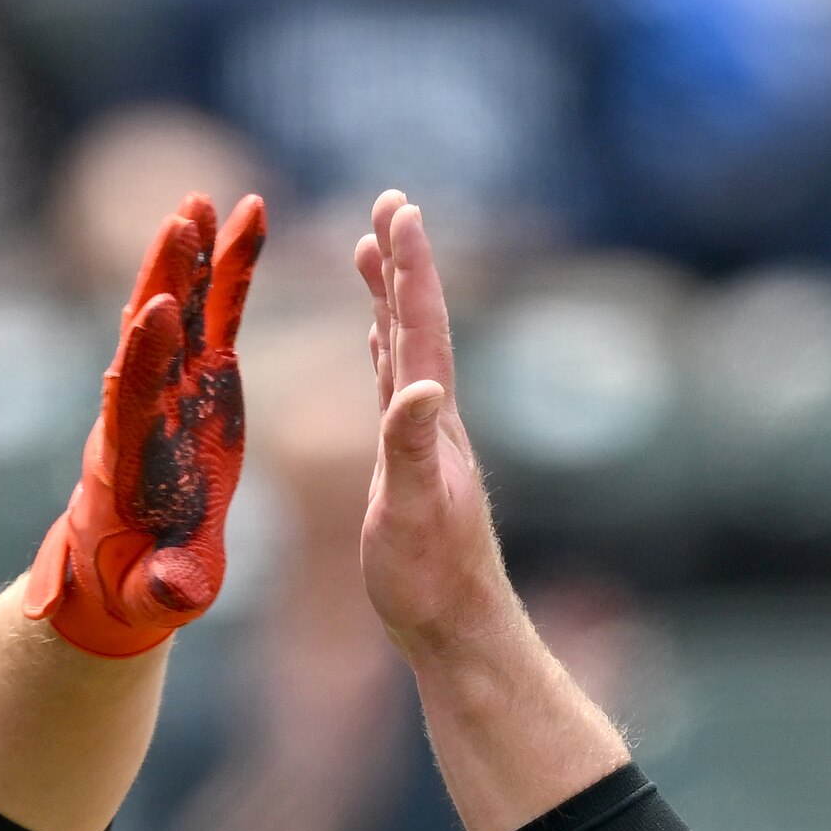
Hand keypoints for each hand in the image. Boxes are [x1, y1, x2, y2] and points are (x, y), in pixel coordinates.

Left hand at [23, 190, 263, 656]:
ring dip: (190, 256)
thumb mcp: (159, 597)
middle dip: (162, 280)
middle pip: (148, 335)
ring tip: (205, 199)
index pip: (135, 399)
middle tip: (179, 223)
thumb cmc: (142, 587)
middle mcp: (145, 410)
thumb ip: (169, 589)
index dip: (147, 356)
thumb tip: (174, 590)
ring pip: (178, 309)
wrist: (127, 567)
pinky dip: (230, 268)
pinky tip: (248, 217)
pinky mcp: (200, 378)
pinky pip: (217, 314)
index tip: (162, 311)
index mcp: (133, 459)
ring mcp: (172, 387)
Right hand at [356, 192, 512, 661]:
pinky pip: (394, 390)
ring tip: (375, 254)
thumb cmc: (429, 579)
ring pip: (403, 351)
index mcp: (432, 421)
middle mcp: (434, 420)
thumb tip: (421, 387)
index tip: (401, 209)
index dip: (412, 268)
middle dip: (402, 263)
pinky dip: (385, 355)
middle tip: (390, 204)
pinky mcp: (408, 465)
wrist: (456, 627)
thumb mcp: (410, 513)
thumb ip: (410, 448)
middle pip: (416, 324)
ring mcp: (424, 440)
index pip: (422, 329)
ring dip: (391, 300)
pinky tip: (378, 345)